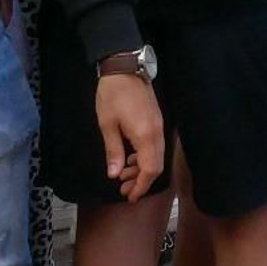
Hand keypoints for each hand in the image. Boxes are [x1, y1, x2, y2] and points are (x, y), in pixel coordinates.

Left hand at [95, 74, 164, 202]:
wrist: (125, 68)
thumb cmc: (113, 95)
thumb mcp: (107, 125)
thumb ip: (113, 151)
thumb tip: (114, 175)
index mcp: (145, 136)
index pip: (150, 169)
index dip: (141, 186)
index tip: (130, 197)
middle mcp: (157, 133)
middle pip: (156, 165)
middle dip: (141, 180)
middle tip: (123, 190)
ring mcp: (159, 126)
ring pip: (156, 156)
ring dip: (141, 169)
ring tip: (122, 175)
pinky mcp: (156, 121)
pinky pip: (154, 146)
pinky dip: (144, 157)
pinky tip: (129, 158)